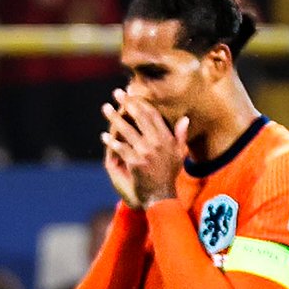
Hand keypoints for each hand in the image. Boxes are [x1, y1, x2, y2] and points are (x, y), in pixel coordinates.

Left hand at [102, 91, 187, 207]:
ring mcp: (146, 152)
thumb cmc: (169, 175)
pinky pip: (121, 149)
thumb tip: (185, 119)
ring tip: (105, 108)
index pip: (152, 114)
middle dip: (127, 103)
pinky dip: (112, 142)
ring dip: (115, 119)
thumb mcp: (179, 154)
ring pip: (128, 131)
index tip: (132, 93)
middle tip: (116, 93)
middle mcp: (157, 142)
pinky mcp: (136, 163)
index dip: (141, 102)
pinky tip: (104, 136)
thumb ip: (180, 136)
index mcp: (166, 138)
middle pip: (139, 117)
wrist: (161, 196)